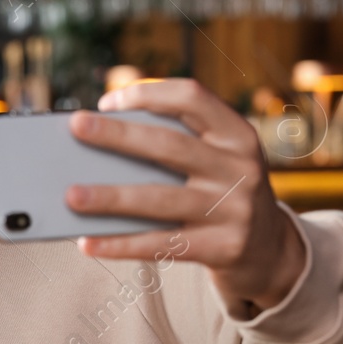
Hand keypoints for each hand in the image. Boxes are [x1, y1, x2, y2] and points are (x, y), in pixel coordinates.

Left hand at [65, 78, 306, 312]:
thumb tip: (99, 150)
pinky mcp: (222, 247)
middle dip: (118, 135)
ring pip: (159, 199)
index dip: (149, 93)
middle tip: (76, 126)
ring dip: (110, 197)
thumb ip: (177, 146)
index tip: (108, 100)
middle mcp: (240, 167)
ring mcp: (233, 209)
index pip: (192, 98)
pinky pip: (160, 244)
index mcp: (238, 134)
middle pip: (168, 146)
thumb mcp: (218, 160)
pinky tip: (87, 243)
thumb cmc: (224, 193)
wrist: (271, 250)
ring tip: (71, 195)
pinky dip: (119, 244)